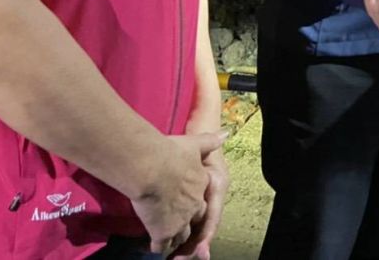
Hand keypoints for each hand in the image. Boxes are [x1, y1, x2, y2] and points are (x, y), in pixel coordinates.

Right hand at [131, 130, 227, 255]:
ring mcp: (180, 220)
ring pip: (179, 236)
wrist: (152, 167)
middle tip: (180, 232)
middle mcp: (194, 205)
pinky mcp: (163, 231)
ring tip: (168, 241)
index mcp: (202, 185)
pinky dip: (158, 247)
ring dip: (174, 238)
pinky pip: (161, 244)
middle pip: (194, 221)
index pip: (203, 200)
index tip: (192, 211)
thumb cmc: (170, 153)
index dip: (196, 206)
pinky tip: (153, 246)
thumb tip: (226, 133)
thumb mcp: (194, 144)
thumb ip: (209, 141)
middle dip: (188, 227)